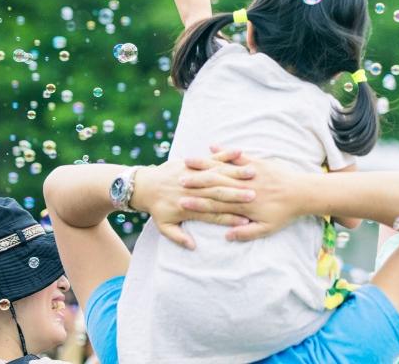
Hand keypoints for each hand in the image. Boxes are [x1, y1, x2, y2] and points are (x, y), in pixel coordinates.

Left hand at [132, 149, 254, 248]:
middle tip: (255, 196)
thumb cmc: (156, 207)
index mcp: (189, 208)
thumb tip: (192, 246)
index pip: (214, 214)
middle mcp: (193, 190)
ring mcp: (194, 175)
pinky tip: (239, 151)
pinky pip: (211, 158)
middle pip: (220, 193)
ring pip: (218, 173)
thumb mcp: (163, 226)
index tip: (247, 221)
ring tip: (252, 173)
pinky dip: (225, 154)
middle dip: (238, 194)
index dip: (231, 218)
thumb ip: (178, 237)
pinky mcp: (193, 163)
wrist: (143, 185)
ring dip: (236, 173)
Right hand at [178, 150, 304, 241]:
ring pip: (223, 169)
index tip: (182, 202)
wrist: (304, 193)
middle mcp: (245, 188)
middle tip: (177, 181)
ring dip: (204, 165)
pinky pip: (238, 156)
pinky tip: (211, 147)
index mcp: (245, 206)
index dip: (198, 204)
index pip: (217, 206)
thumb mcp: (267, 228)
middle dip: (195, 182)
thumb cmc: (285, 213)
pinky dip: (224, 152)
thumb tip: (227, 236)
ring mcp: (251, 174)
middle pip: (215, 185)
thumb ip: (246, 233)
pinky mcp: (258, 163)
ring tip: (187, 162)